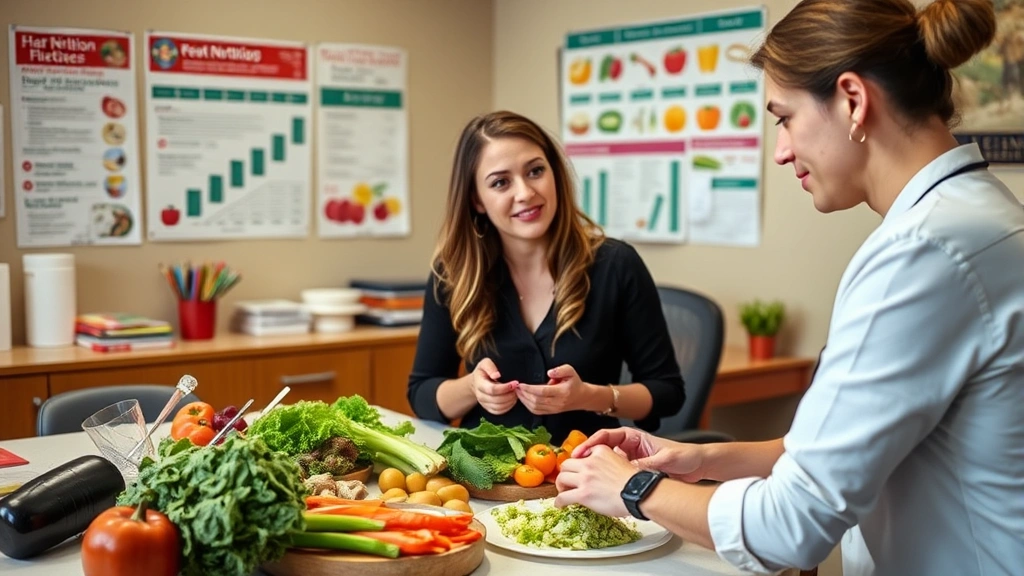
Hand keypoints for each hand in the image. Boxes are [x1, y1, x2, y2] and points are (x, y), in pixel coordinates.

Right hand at [470, 358, 518, 414]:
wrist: (477, 381)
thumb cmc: (483, 371)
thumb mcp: (485, 363)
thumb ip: (490, 367)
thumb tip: (497, 375)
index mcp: (479, 384)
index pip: (493, 389)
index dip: (505, 388)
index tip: (515, 383)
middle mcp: (480, 396)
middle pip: (497, 400)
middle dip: (510, 395)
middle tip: (517, 388)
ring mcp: (484, 404)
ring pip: (499, 407)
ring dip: (510, 401)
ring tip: (516, 393)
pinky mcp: (488, 408)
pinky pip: (499, 411)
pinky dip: (508, 407)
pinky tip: (512, 400)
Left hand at [514, 364, 590, 414]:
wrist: (581, 397)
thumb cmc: (574, 383)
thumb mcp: (571, 371)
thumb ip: (561, 370)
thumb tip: (549, 372)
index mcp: (562, 392)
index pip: (543, 392)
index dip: (530, 389)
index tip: (521, 384)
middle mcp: (557, 402)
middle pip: (536, 400)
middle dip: (524, 394)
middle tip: (516, 387)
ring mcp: (554, 409)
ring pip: (535, 407)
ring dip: (524, 400)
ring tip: (518, 392)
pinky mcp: (551, 412)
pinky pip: (537, 411)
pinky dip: (528, 406)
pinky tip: (523, 399)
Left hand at [554, 444, 635, 516]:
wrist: (639, 492)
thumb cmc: (636, 482)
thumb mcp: (622, 460)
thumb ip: (610, 459)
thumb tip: (606, 467)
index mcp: (600, 451)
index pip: (582, 453)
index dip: (579, 463)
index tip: (578, 469)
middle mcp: (590, 462)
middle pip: (567, 464)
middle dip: (566, 473)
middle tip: (567, 481)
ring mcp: (585, 478)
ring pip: (562, 478)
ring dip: (560, 485)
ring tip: (563, 492)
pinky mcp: (583, 494)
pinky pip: (563, 497)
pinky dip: (559, 501)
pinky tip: (560, 505)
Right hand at [573, 427, 704, 481]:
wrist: (698, 465)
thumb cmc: (684, 456)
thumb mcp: (665, 459)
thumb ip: (647, 464)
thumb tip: (630, 471)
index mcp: (635, 437)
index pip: (607, 435)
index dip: (591, 443)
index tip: (580, 452)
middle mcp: (631, 446)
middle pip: (602, 448)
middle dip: (588, 455)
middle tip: (575, 465)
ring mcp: (632, 459)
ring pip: (607, 461)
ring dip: (595, 467)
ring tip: (583, 477)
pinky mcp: (636, 471)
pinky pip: (617, 472)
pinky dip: (608, 477)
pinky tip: (601, 486)